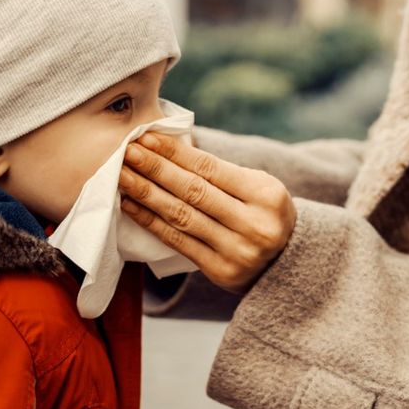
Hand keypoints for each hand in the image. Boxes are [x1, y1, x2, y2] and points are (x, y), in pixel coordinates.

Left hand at [118, 132, 296, 292]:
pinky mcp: (220, 271)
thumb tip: (167, 150)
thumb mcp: (258, 187)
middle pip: (193, 191)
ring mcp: (236, 250)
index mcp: (265, 195)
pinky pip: (178, 242)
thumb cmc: (262, 212)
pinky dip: (151, 222)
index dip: (175, 153)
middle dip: (156, 169)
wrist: (285, 263)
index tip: (146, 137)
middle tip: (127, 152)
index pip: (210, 168)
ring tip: (122, 176)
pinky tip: (131, 206)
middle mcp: (253, 224)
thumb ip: (221, 173)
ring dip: (146, 194)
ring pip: (181, 216)